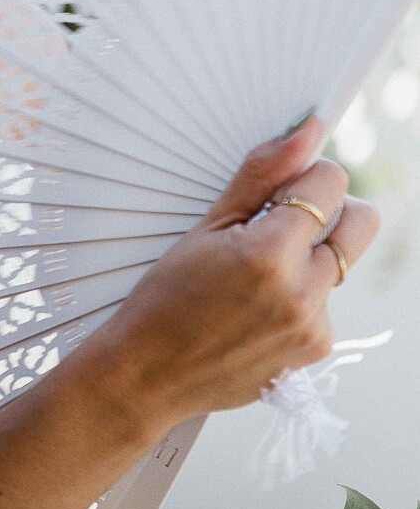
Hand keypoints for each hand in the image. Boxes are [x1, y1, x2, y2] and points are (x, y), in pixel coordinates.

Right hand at [86, 115, 377, 437]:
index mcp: (268, 254)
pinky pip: (325, 303)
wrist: (147, 375)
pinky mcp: (314, 350)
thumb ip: (260, 177)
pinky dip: (298, 297)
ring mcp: (312, 326)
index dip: (306, 175)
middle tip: (287, 221)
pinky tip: (254, 310)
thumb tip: (304, 133)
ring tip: (252, 279)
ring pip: (339, 263)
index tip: (282, 186)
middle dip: (334, 208)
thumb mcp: (206, 229)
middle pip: (362, 222)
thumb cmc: (164, 299)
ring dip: (308, 259)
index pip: (330, 183)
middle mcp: (301, 293)